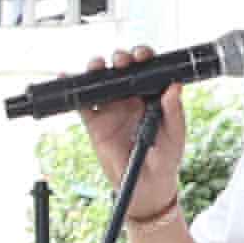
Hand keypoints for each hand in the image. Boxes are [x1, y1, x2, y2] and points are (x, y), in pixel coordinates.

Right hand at [81, 66, 182, 215]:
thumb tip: (175, 87)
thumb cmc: (166, 160)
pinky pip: (83, 105)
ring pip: (101, 83)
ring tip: (96, 66)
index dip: (143, 57)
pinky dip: (74, 92)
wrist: (147, 186)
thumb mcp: (175, 135)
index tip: (142, 56)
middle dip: (120, 59)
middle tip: (121, 62)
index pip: (146, 70)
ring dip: (97, 69)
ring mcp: (111, 110)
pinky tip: (68, 78)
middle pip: (121, 71)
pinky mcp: (96, 124)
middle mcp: (130, 99)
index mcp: (151, 97)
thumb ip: (174, 111)